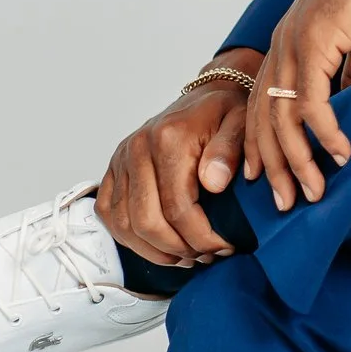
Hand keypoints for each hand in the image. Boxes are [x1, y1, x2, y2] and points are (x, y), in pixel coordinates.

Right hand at [96, 51, 260, 267]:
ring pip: (125, 224)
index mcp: (168, 138)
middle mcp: (137, 148)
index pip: (178, 207)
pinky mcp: (112, 169)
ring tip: (186, 256)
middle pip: (147, 222)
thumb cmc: (226, 112)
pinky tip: (159, 245)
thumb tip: (213, 183)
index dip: (201, 237)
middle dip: (178, 249)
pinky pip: (109, 214)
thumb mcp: (241, 123)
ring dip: (155, 250)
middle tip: (206, 256)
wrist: (207, 95)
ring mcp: (120, 159)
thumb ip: (229, 151)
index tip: (224, 248)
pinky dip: (130, 237)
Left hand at [245, 0, 350, 210]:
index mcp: (287, 43)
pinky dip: (325, 133)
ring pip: (284, 119)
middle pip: (265, 120)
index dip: (263, 146)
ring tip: (314, 192)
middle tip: (288, 204)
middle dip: (275, 167)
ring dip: (298, 161)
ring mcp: (294, 43)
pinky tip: (341, 154)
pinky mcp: (316, 42)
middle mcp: (281, 45)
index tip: (269, 181)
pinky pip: (313, 102)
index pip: (264, 106)